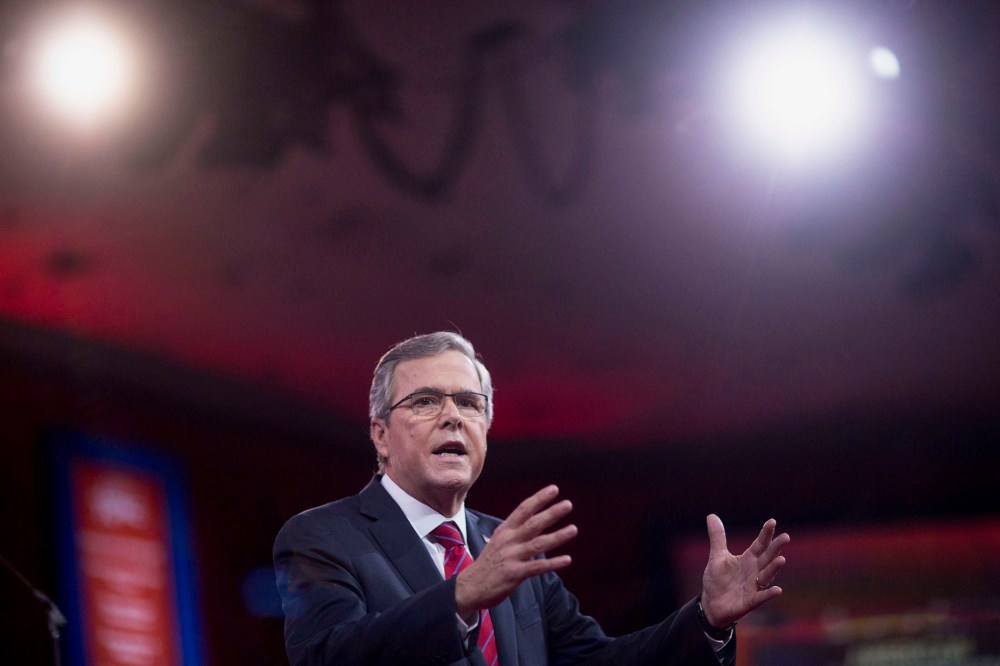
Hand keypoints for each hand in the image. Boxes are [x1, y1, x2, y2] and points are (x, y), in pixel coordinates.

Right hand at [454, 485, 577, 617]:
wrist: (469, 587)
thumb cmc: (488, 563)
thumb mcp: (497, 541)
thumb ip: (514, 531)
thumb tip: (531, 519)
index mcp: (505, 530)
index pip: (523, 510)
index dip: (539, 499)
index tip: (554, 489)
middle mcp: (508, 540)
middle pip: (533, 523)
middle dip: (551, 513)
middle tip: (568, 504)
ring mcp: (511, 557)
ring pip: (538, 543)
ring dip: (557, 536)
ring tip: (574, 529)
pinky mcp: (514, 574)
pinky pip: (537, 567)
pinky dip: (552, 563)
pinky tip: (567, 559)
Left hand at [700, 514, 788, 627]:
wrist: (711, 604)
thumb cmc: (718, 580)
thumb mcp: (717, 556)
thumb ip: (718, 537)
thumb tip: (711, 515)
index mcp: (748, 559)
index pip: (759, 544)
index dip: (765, 534)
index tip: (772, 521)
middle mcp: (754, 571)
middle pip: (767, 557)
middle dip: (776, 548)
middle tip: (786, 537)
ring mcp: (754, 586)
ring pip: (767, 575)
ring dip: (774, 568)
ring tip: (782, 559)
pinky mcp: (750, 601)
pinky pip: (761, 597)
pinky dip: (769, 594)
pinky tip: (778, 590)